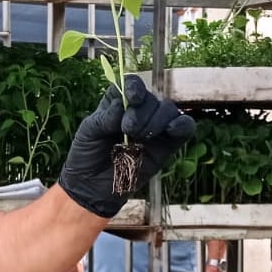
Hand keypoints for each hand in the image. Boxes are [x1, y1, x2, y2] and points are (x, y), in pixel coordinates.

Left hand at [59, 74, 194, 218]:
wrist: (91, 186)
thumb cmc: (87, 155)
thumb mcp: (89, 132)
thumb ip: (106, 116)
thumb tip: (126, 103)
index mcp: (117, 104)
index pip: (132, 84)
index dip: (134, 87)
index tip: (132, 98)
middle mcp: (139, 112)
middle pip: (151, 98)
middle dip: (142, 112)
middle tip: (129, 130)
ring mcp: (155, 128)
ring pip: (168, 110)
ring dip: (156, 120)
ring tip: (140, 136)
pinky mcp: (168, 145)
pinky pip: (184, 128)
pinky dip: (182, 125)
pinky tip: (170, 130)